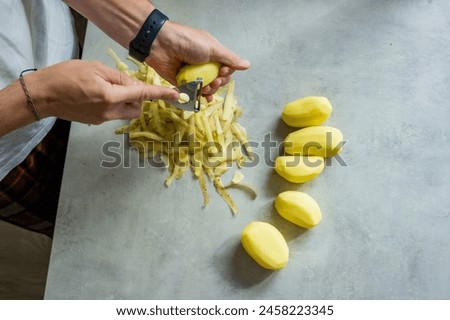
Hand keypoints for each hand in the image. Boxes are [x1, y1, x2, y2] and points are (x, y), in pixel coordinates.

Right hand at [28, 60, 178, 123]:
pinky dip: (113, 105)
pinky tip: (96, 95)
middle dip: (137, 98)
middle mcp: (110, 111)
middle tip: (123, 85)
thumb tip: (135, 84)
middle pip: (137, 108)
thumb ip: (119, 77)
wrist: (43, 95)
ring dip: (126, 102)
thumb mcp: (95, 69)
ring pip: (126, 112)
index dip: (161, 94)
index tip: (176, 95)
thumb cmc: (66, 76)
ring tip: (107, 89)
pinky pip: (113, 114)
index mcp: (111, 96)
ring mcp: (102, 119)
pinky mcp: (96, 122)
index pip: (143, 94)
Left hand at [146, 21, 249, 100]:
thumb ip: (229, 59)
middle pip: (217, 80)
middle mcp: (203, 64)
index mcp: (212, 54)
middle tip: (214, 82)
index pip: (226, 68)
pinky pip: (193, 92)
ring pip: (206, 88)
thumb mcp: (212, 48)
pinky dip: (198, 97)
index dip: (226, 73)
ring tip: (205, 89)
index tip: (221, 72)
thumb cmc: (187, 42)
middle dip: (218, 83)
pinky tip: (203, 99)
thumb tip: (247, 65)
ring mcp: (193, 74)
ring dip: (209, 91)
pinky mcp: (182, 82)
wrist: (161, 44)